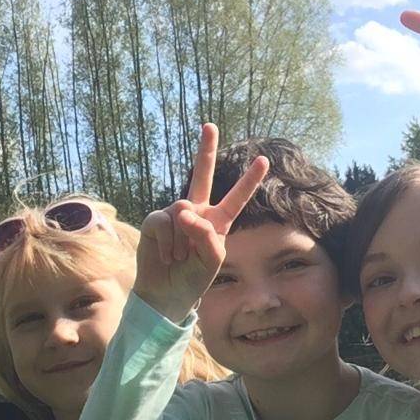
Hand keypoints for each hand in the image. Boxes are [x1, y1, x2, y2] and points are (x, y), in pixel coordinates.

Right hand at [134, 124, 268, 322]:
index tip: (264, 160)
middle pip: (202, 175)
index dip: (249, 180)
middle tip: (209, 125)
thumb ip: (205, 234)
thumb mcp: (213, 259)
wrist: (167, 294)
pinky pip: (164, 221)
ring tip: (180, 257)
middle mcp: (197, 211)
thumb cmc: (194, 278)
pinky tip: (167, 256)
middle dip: (206, 149)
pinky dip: (168, 242)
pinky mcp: (156, 220)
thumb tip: (183, 211)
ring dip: (182, 240)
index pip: (237, 198)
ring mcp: (175, 214)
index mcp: (218, 221)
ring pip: (183, 210)